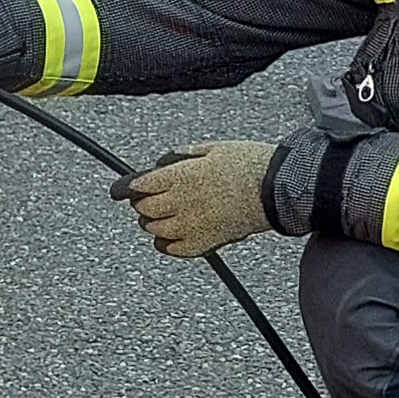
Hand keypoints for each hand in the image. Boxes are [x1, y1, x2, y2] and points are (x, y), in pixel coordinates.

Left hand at [114, 140, 275, 257]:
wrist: (279, 188)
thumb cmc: (251, 164)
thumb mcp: (213, 148)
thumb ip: (182, 156)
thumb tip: (163, 162)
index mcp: (180, 176)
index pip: (137, 186)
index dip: (125, 188)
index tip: (119, 190)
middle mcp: (181, 202)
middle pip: (143, 210)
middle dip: (142, 204)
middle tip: (150, 200)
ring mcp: (192, 225)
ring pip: (155, 230)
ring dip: (154, 223)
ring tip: (166, 215)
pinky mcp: (205, 242)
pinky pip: (174, 249)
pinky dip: (167, 243)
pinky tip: (173, 235)